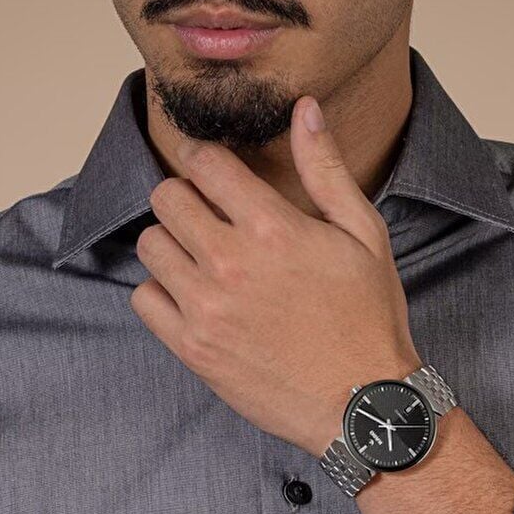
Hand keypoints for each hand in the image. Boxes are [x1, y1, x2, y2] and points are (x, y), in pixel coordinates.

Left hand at [129, 95, 420, 456]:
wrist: (363, 403)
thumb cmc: (369, 320)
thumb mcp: (364, 236)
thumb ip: (326, 171)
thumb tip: (304, 110)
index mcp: (273, 228)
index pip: (205, 164)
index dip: (202, 157)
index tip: (206, 167)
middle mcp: (231, 264)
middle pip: (166, 199)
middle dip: (184, 198)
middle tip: (205, 216)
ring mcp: (207, 309)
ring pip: (150, 247)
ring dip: (170, 244)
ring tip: (198, 258)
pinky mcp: (194, 349)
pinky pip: (144, 300)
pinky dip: (160, 292)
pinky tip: (189, 297)